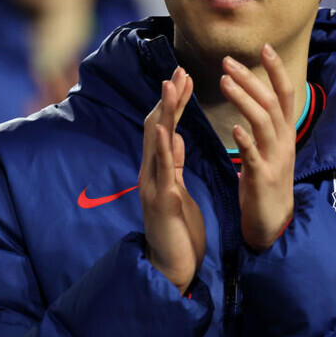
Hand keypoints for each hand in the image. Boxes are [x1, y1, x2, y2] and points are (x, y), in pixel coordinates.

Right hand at [139, 67, 205, 293]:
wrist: (173, 267)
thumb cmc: (177, 230)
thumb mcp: (178, 191)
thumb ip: (174, 165)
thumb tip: (174, 137)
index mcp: (159, 169)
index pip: (164, 126)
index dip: (173, 101)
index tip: (185, 76)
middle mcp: (150, 172)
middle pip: (156, 126)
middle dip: (168, 97)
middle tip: (180, 69)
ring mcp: (152, 185)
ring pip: (155, 141)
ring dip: (164, 111)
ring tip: (171, 85)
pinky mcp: (162, 200)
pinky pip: (161, 170)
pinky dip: (162, 147)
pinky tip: (166, 127)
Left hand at [220, 44, 295, 251]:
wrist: (274, 223)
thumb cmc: (266, 183)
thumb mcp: (271, 149)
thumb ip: (266, 125)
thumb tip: (257, 96)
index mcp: (284, 133)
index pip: (284, 94)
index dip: (276, 70)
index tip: (265, 47)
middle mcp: (284, 141)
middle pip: (271, 102)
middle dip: (251, 78)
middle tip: (227, 61)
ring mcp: (275, 159)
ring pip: (264, 121)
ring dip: (244, 99)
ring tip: (224, 82)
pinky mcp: (262, 178)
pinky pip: (255, 155)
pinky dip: (246, 139)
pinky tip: (234, 127)